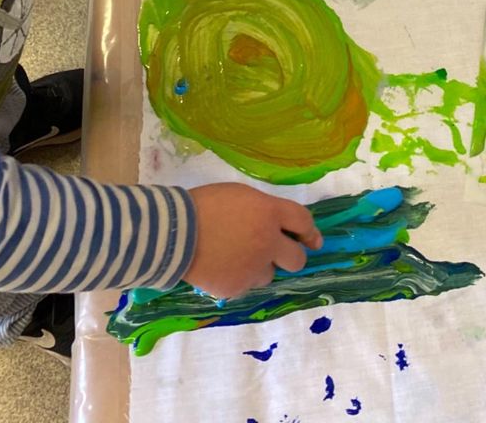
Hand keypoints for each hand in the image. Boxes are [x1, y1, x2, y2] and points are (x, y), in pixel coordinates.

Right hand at [184, 182, 322, 298]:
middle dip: (292, 256)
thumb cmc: (206, 205)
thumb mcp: (241, 196)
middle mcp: (268, 243)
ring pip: (270, 274)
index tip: (312, 239)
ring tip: (236, 256)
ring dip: (261, 267)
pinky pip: (247, 284)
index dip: (310, 231)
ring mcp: (253, 269)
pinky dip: (239, 277)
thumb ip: (265, 210)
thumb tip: (278, 225)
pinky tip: (222, 266)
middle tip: (280, 254)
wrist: (174, 233)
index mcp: (270, 214)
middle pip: (297, 259)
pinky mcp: (238, 288)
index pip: (303, 222)